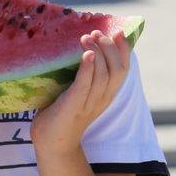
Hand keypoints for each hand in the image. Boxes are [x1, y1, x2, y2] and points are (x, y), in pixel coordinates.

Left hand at [32, 30, 129, 152]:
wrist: (52, 143)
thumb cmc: (61, 113)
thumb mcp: (77, 92)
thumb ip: (83, 76)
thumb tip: (81, 50)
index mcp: (105, 95)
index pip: (123, 70)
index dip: (123, 51)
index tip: (118, 32)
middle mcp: (102, 99)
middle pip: (117, 70)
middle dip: (110, 48)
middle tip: (97, 32)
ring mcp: (89, 103)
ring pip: (104, 75)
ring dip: (97, 53)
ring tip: (87, 37)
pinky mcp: (74, 106)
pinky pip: (85, 85)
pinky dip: (87, 68)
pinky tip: (86, 54)